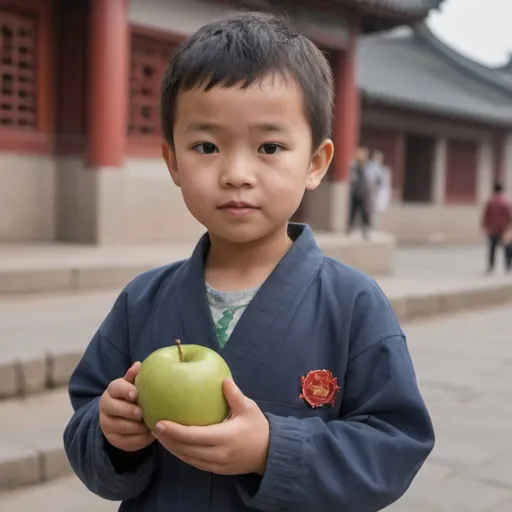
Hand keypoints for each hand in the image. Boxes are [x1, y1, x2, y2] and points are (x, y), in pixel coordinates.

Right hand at [99, 362, 153, 452]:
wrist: (123, 416)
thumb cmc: (132, 396)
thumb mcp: (133, 385)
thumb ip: (134, 376)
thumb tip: (138, 365)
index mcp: (111, 391)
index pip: (115, 388)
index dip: (125, 391)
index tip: (135, 394)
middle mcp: (106, 408)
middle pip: (114, 409)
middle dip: (128, 411)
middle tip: (141, 413)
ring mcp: (107, 425)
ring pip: (119, 427)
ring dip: (136, 427)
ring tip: (150, 425)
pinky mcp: (113, 440)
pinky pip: (126, 442)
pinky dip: (139, 440)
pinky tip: (150, 435)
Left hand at [153, 378, 269, 475]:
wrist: (269, 453)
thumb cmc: (258, 427)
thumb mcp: (249, 408)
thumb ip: (235, 395)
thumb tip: (224, 379)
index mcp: (224, 437)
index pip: (194, 436)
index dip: (175, 431)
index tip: (160, 422)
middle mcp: (218, 454)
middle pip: (186, 449)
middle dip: (168, 440)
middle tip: (154, 427)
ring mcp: (216, 464)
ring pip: (188, 458)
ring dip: (172, 448)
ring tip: (160, 435)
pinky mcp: (216, 469)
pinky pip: (194, 462)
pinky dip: (182, 454)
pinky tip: (174, 444)